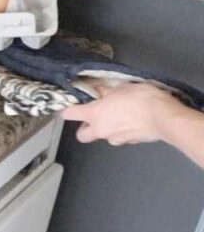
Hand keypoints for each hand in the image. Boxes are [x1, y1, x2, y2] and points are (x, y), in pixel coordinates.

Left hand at [60, 83, 186, 144]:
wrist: (164, 118)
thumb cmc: (141, 99)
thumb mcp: (122, 88)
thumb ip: (107, 91)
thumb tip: (99, 91)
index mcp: (94, 114)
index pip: (70, 114)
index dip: (67, 110)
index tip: (69, 108)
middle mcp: (100, 129)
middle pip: (82, 135)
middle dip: (85, 128)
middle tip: (94, 117)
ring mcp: (114, 138)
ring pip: (103, 136)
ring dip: (107, 128)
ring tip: (119, 116)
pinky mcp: (129, 143)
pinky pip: (120, 137)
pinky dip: (122, 130)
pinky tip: (133, 121)